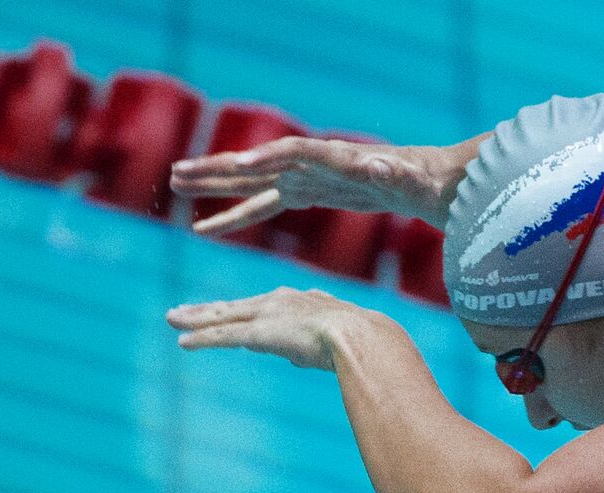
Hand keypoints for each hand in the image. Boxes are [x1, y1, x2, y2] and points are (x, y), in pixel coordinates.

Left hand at [166, 286, 368, 369]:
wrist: (361, 336)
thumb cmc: (358, 341)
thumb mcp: (329, 341)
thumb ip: (309, 344)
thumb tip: (297, 356)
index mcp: (296, 302)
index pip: (257, 306)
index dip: (236, 310)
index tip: (221, 311)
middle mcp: (276, 303)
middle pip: (232, 307)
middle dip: (205, 310)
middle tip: (181, 310)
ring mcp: (266, 317)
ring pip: (222, 318)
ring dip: (194, 319)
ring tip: (171, 318)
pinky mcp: (259, 333)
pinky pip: (223, 336)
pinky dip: (202, 339)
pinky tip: (182, 342)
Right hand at [170, 137, 457, 234]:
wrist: (428, 180)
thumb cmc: (421, 180)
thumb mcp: (411, 179)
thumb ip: (393, 173)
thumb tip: (383, 167)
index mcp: (335, 158)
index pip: (297, 153)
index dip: (270, 157)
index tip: (241, 164)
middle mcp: (312, 163)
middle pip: (258, 163)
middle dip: (219, 168)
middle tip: (178, 172)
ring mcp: (306, 178)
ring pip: (250, 182)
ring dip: (214, 186)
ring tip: (175, 186)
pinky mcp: (307, 194)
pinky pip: (263, 206)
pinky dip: (235, 217)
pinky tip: (206, 228)